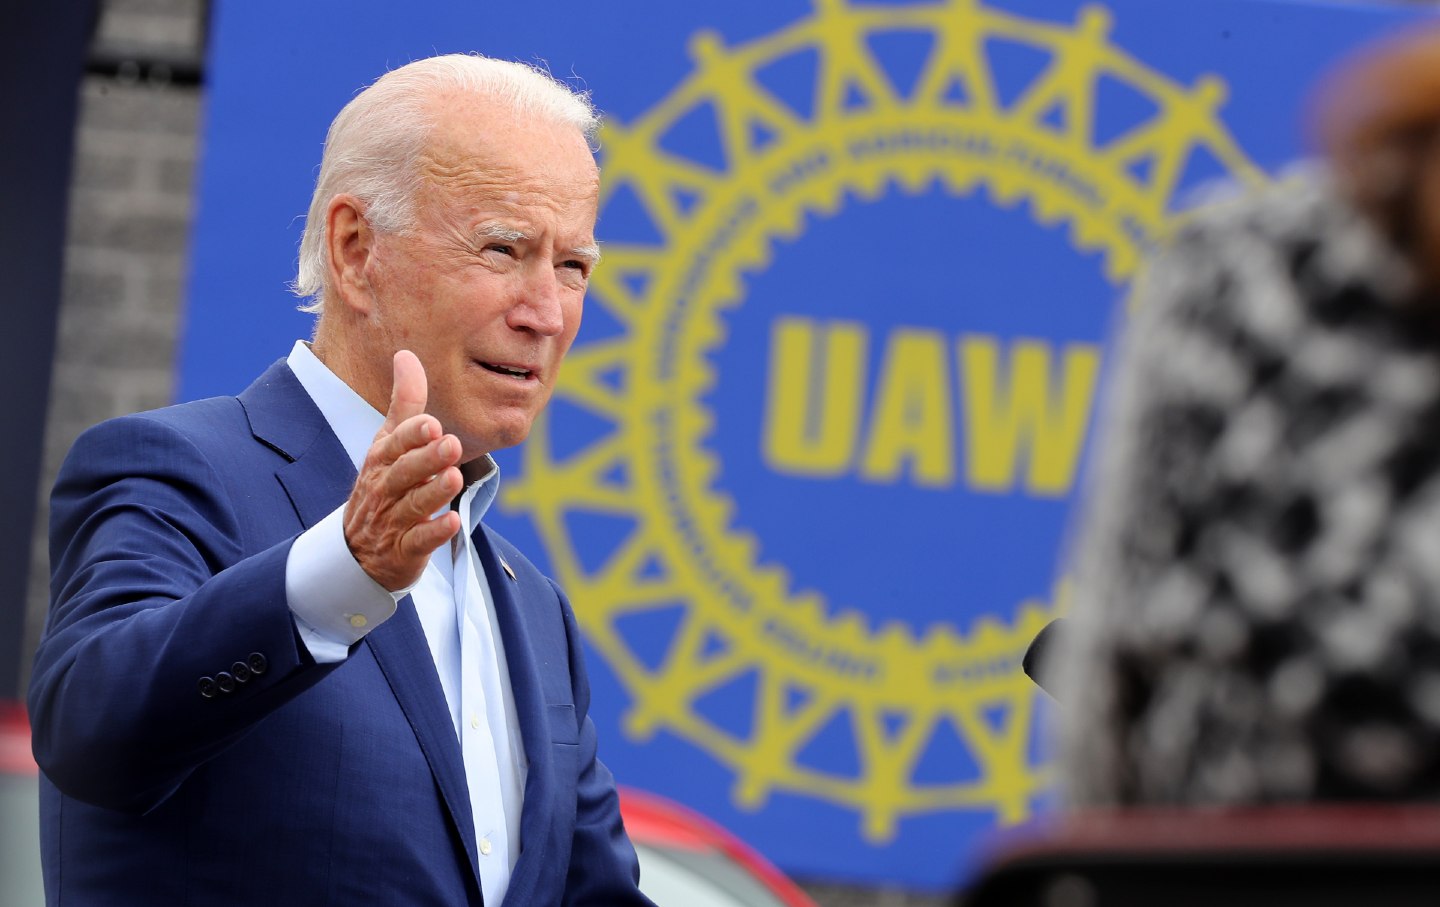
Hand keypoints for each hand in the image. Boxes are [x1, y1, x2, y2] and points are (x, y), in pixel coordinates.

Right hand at [344, 350, 462, 590]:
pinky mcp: (404, 549)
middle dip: (426, 458)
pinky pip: (419, 541)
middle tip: (450, 444)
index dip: (412, 434)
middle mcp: (386, 487)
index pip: (395, 443)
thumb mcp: (388, 442)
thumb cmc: (382, 485)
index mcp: (383, 459)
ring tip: (454, 477)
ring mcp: (393, 520)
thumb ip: (404, 403)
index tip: (432, 423)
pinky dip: (434, 532)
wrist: (357, 550)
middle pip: (405, 472)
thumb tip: (405, 354)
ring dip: (433, 492)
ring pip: (413, 505)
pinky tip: (453, 523)